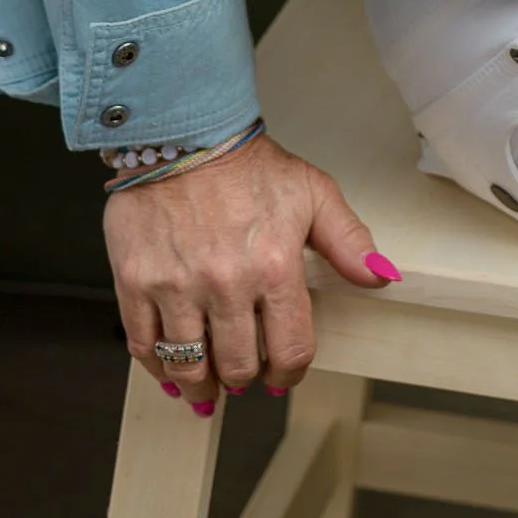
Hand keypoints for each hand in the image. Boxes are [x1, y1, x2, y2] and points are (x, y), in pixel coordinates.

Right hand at [105, 130, 394, 408]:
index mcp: (273, 266)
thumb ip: (349, 240)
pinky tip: (170, 369)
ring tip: (208, 383)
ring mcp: (176, 286)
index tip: (282, 373)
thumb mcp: (313, 191)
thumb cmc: (248, 163)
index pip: (290, 351)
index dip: (289, 373)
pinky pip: (145, 347)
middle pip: (239, 368)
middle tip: (245, 372)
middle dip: (246, 377)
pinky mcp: (136, 282)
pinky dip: (159, 369)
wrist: (185, 132)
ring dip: (202, 385)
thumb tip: (381, 276)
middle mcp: (225, 283)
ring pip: (190, 367)